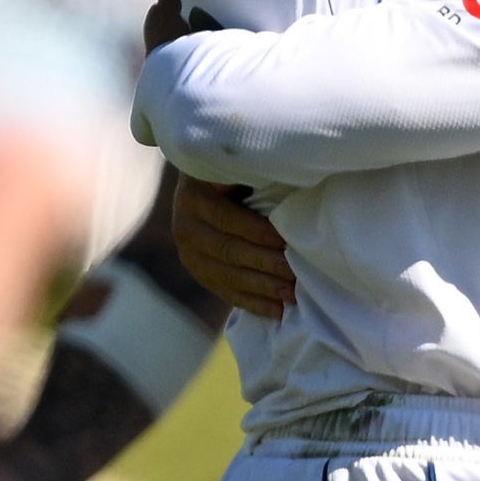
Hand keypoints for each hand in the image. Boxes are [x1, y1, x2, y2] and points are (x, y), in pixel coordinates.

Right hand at [170, 176, 295, 318]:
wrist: (208, 187)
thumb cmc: (237, 173)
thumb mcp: (239, 168)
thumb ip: (253, 177)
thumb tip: (289, 184)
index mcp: (194, 196)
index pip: (226, 218)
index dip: (257, 231)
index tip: (286, 241)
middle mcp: (184, 226)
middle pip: (227, 250)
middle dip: (264, 264)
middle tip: (295, 273)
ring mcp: (188, 254)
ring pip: (226, 275)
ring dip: (261, 287)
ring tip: (291, 295)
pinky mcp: (199, 272)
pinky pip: (225, 291)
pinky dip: (253, 303)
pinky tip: (277, 312)